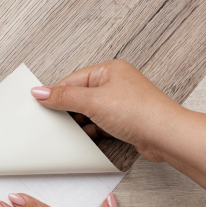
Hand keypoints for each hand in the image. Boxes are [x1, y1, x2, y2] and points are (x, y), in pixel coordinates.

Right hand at [31, 60, 184, 161]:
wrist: (166, 136)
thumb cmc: (140, 112)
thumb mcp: (93, 102)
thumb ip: (64, 97)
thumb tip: (41, 91)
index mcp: (109, 69)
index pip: (73, 80)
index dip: (55, 93)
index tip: (39, 103)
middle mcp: (115, 83)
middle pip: (80, 95)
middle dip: (68, 109)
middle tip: (55, 119)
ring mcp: (120, 102)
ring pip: (89, 111)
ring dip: (81, 122)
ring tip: (76, 128)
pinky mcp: (124, 120)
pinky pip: (99, 122)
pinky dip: (92, 130)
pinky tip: (89, 135)